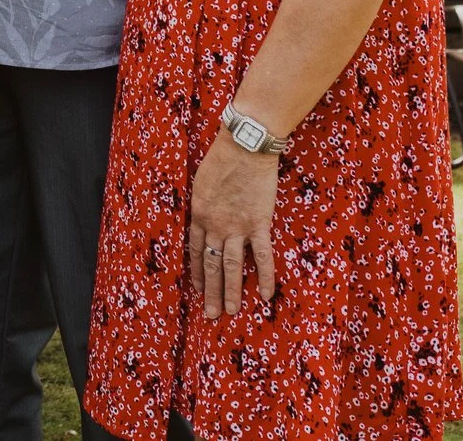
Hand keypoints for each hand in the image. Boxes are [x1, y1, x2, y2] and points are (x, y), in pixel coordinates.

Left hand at [186, 133, 278, 318]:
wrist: (244, 148)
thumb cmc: (222, 157)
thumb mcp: (201, 182)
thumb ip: (203, 203)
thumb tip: (205, 216)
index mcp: (198, 214)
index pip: (195, 250)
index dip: (196, 272)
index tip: (197, 289)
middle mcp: (215, 225)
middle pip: (210, 264)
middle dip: (211, 291)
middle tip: (211, 314)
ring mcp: (237, 227)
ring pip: (232, 266)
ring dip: (231, 291)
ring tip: (231, 312)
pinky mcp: (259, 224)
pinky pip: (263, 256)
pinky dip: (266, 276)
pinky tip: (267, 295)